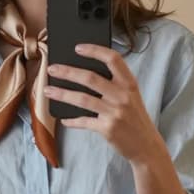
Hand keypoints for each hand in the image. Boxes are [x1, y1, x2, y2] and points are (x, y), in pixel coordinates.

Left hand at [44, 43, 160, 164]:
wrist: (146, 146)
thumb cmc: (135, 119)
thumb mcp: (131, 97)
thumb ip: (114, 85)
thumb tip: (84, 76)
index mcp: (129, 83)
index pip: (113, 59)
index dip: (95, 51)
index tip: (78, 48)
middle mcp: (122, 96)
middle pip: (90, 78)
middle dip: (68, 72)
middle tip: (51, 69)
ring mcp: (114, 112)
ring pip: (82, 99)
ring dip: (62, 94)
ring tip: (47, 90)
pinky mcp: (108, 128)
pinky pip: (84, 121)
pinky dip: (72, 120)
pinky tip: (63, 119)